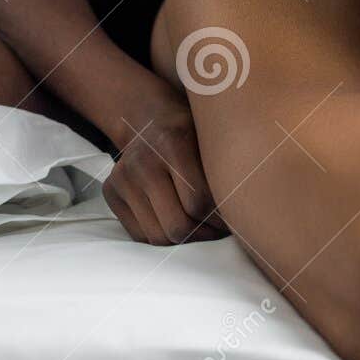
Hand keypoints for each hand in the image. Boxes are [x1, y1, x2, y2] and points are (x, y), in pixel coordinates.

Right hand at [104, 94, 226, 245]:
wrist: (150, 118)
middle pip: (177, 226)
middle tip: (220, 232)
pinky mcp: (111, 192)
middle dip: (204, 235)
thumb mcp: (212, 138)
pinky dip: (163, 236)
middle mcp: (142, 161)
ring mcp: (122, 178)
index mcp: (172, 142)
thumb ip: (223, 172)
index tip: (234, 221)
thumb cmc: (192, 132)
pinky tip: (179, 225)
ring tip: (202, 230)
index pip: (199, 203)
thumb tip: (248, 212)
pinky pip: (140, 234)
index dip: (220, 220)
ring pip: (158, 236)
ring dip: (185, 241)